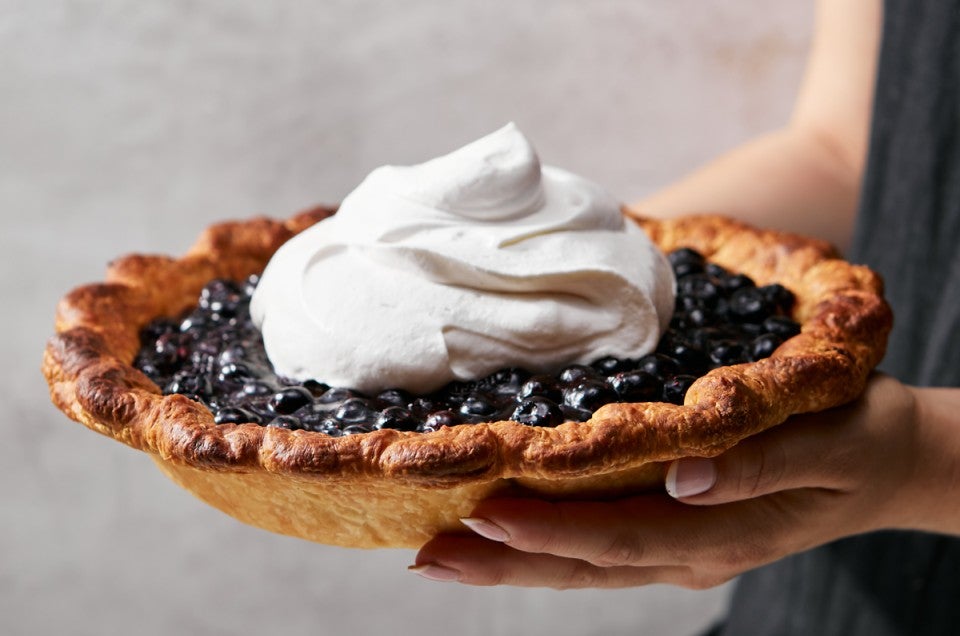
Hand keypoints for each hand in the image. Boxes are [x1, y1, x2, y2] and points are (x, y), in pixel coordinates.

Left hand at [412, 375, 937, 588]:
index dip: (550, 531)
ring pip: (584, 564)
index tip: (483, 513)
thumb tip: (686, 477)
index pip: (620, 538)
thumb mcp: (828, 443)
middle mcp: (692, 551)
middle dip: (505, 560)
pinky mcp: (678, 532)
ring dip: (513, 559)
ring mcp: (682, 548)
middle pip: (584, 565)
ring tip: (443, 552)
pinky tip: (504, 530)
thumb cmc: (859, 439)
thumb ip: (761, 465)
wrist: (891, 461)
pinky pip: (602, 547)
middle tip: (427, 555)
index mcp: (723, 533)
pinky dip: (548, 545)